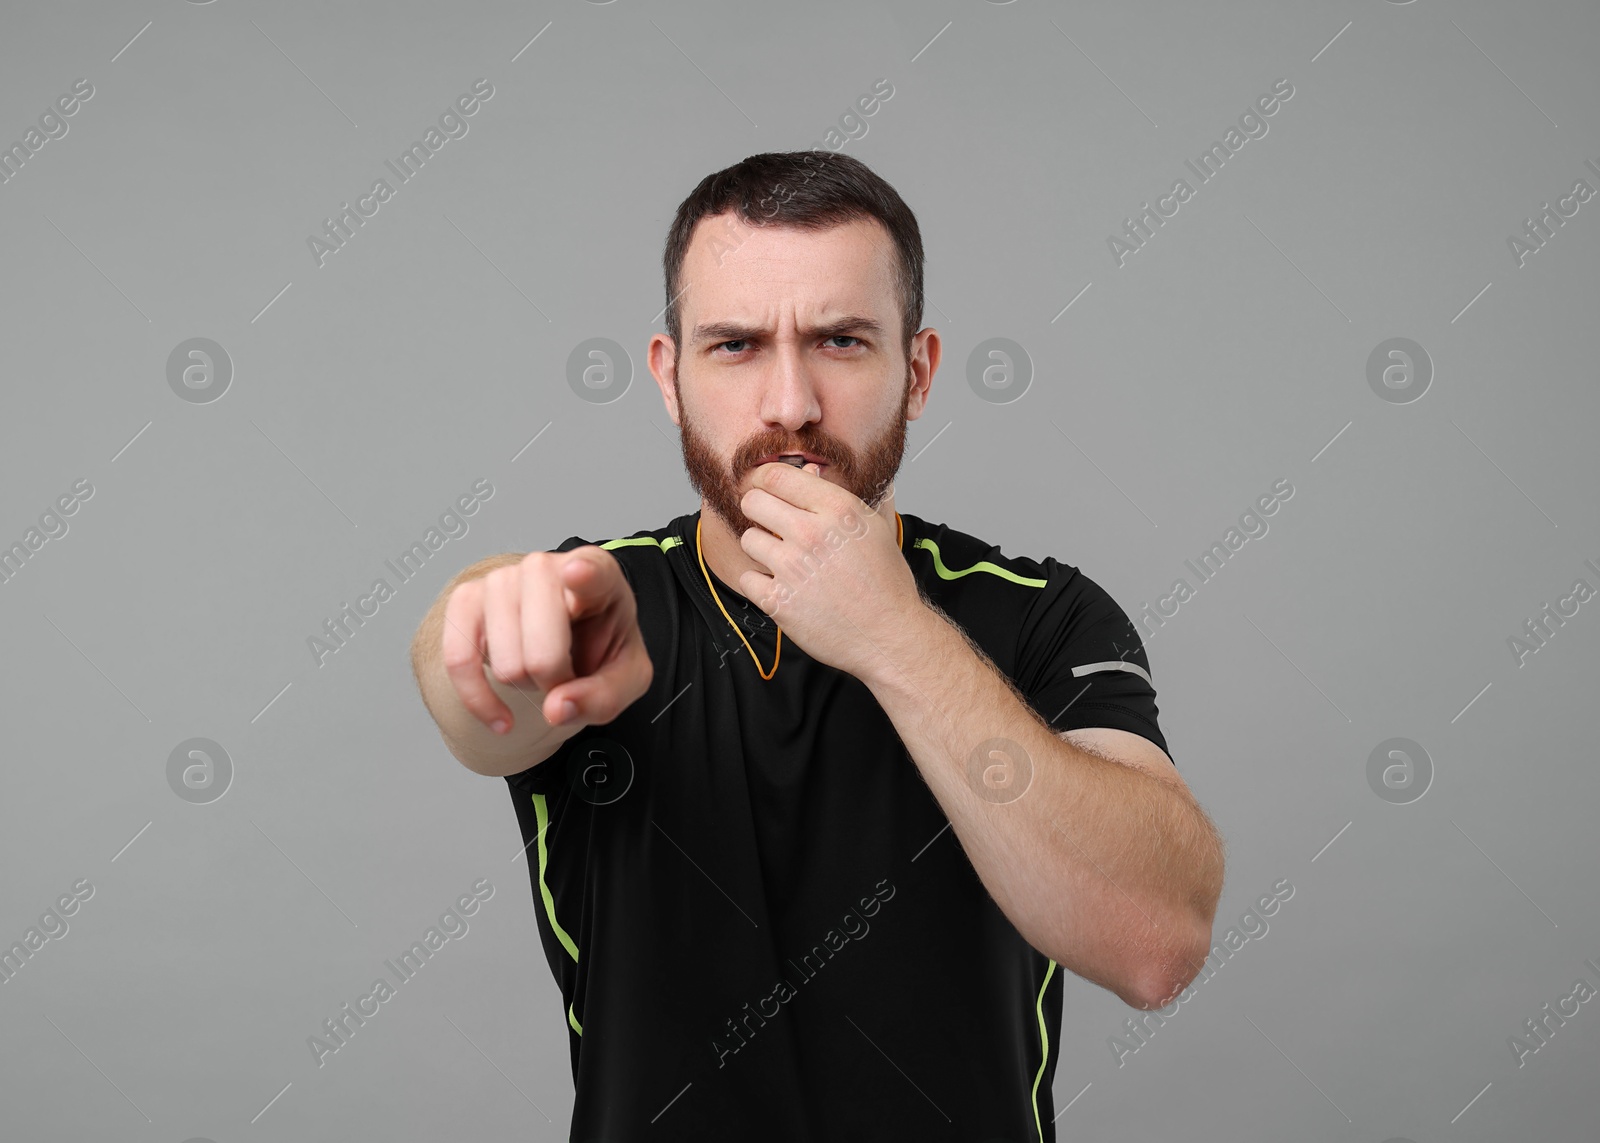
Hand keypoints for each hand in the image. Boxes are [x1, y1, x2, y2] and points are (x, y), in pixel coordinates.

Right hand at [441, 548, 652, 733]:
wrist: (567, 639)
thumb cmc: (599, 647)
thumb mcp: (627, 677)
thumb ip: (604, 696)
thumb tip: (556, 708)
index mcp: (599, 576)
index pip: (593, 570)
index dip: (585, 574)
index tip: (577, 573)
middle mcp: (545, 567)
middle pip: (542, 648)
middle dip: (553, 680)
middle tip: (565, 675)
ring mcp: (501, 579)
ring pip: (503, 660)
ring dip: (522, 684)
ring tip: (539, 671)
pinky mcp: (466, 600)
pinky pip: (458, 659)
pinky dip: (478, 698)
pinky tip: (500, 718)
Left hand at [737, 461, 923, 679]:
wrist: (889, 635)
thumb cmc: (885, 583)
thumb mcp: (872, 527)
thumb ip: (835, 498)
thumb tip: (808, 470)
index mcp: (838, 509)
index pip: (776, 476)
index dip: (766, 482)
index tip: (767, 491)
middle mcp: (812, 534)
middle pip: (752, 502)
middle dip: (759, 511)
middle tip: (771, 525)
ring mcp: (792, 568)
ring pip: (747, 539)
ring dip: (762, 549)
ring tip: (785, 562)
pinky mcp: (779, 601)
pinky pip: (747, 578)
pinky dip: (760, 584)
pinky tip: (783, 588)